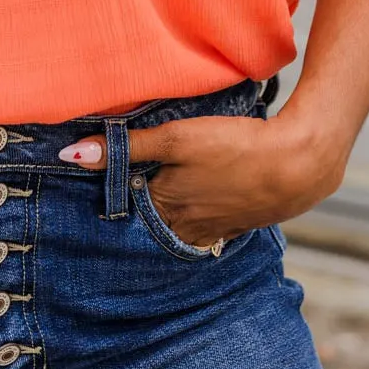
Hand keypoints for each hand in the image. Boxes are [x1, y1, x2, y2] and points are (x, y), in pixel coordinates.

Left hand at [57, 104, 350, 249]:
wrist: (297, 164)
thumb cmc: (234, 147)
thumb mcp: (176, 139)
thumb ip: (127, 147)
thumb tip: (71, 154)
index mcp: (164, 208)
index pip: (121, 203)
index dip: (110, 186)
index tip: (98, 174)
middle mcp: (184, 228)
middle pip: (148, 217)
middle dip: (136, 203)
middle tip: (127, 181)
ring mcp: (212, 229)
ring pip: (176, 221)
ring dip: (166, 208)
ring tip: (163, 186)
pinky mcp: (236, 223)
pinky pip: (204, 223)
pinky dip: (195, 211)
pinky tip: (199, 195)